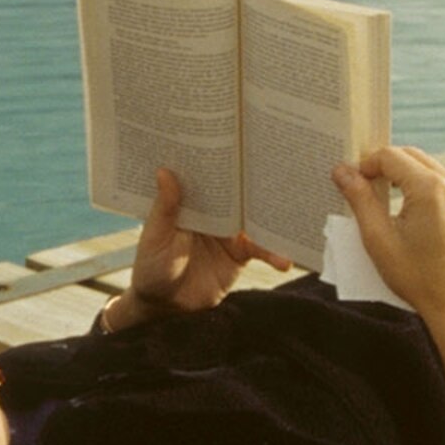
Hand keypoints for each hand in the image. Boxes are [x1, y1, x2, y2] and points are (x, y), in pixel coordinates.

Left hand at [110, 167, 288, 327]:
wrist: (165, 305)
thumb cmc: (151, 267)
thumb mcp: (155, 237)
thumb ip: (165, 209)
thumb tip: (164, 170)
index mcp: (191, 201)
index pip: (209, 174)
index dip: (221, 158)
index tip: (238, 138)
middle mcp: (213, 211)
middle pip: (238, 191)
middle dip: (256, 179)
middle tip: (280, 165)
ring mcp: (229, 231)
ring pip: (254, 217)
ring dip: (272, 215)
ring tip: (293, 212)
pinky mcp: (240, 253)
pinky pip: (262, 249)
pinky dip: (274, 253)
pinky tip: (285, 260)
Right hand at [332, 147, 444, 337]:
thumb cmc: (420, 280)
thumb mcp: (379, 240)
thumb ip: (359, 199)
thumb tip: (342, 171)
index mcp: (431, 189)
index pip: (391, 156)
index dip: (367, 164)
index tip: (355, 181)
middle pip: (413, 157)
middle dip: (388, 167)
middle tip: (369, 189)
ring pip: (433, 170)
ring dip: (411, 179)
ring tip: (395, 206)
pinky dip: (433, 192)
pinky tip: (421, 218)